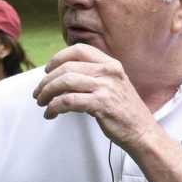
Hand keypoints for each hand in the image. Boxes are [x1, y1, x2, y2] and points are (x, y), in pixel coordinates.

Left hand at [33, 44, 155, 149]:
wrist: (142, 131)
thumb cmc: (125, 111)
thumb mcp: (114, 85)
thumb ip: (94, 76)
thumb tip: (63, 76)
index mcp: (111, 64)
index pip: (79, 50)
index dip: (59, 58)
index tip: (48, 69)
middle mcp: (108, 72)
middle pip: (67, 67)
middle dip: (47, 80)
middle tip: (39, 92)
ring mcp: (105, 87)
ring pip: (64, 82)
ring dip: (47, 93)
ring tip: (42, 102)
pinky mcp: (101, 104)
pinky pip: (68, 101)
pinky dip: (54, 107)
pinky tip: (51, 113)